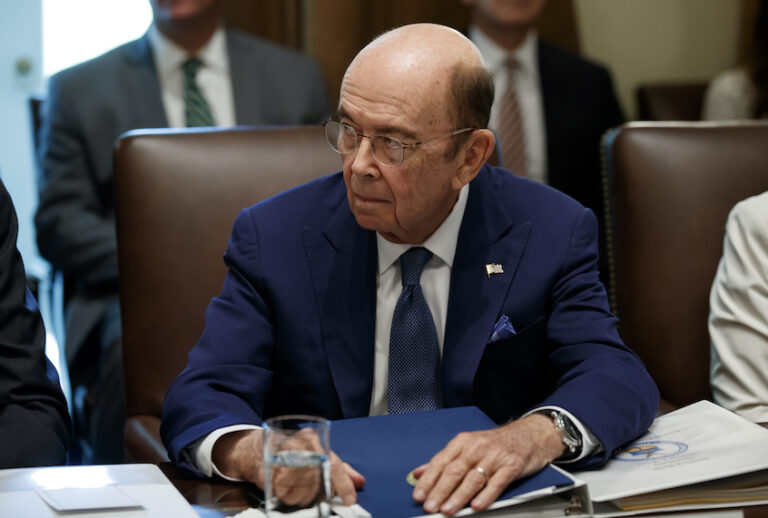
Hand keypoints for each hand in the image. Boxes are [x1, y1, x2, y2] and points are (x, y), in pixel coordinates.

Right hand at [212, 429, 364, 505]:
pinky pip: (282, 491)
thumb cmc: (290, 452)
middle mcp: (296, 444)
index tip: (350, 499)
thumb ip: (338, 468)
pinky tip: (288, 495)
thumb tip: (359, 481)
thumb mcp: (316, 454)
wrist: (254, 449)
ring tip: (302, 497)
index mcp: (311, 439)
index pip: (332, 463)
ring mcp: (279, 457)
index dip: (343, 483)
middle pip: (316, 476)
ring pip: (300, 486)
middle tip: (320, 499)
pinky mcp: (265, 472)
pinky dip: (288, 497)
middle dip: (320, 492)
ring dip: (304, 496)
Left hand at [411, 413, 565, 515]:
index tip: (419, 495)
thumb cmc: (495, 443)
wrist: (528, 435)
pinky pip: (497, 482)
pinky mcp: (511, 466)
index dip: (428, 480)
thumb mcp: (467, 446)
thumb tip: (418, 473)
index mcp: (462, 442)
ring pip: (473, 479)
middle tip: (430, 506)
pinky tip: (476, 505)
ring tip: (447, 509)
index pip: (440, 462)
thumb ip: (443, 460)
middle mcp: (477, 448)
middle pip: (454, 471)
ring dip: (459, 496)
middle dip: (440, 491)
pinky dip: (486, 495)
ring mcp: (495, 457)